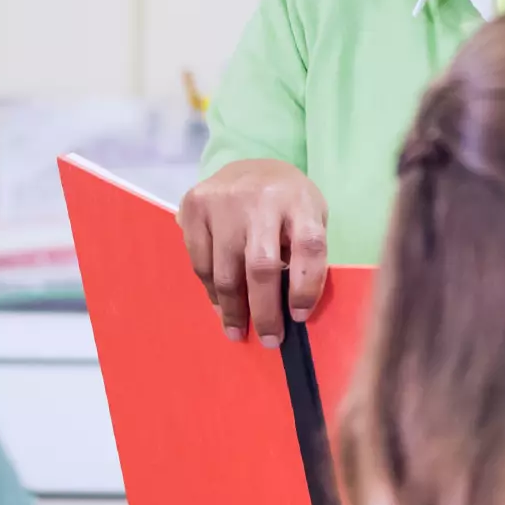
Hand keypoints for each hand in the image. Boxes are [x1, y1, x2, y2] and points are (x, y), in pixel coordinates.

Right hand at [179, 158, 330, 344]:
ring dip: (232, 309)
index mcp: (300, 199)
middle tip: (269, 340)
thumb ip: (304, 253)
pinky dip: (211, 290)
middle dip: (264, 311)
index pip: (309, 247)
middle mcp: (261, 198)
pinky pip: (200, 262)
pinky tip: (220, 305)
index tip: (299, 317)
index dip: (306, 287)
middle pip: (261, 266)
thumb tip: (292, 310)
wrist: (249, 164)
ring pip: (225, 270)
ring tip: (237, 330)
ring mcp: (223, 201)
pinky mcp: (194, 206)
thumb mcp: (310, 216)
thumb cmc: (287, 202)